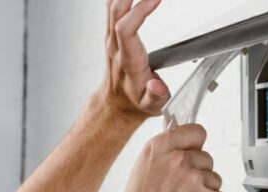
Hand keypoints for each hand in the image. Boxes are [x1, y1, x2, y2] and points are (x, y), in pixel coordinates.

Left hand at [99, 0, 168, 120]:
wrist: (118, 104)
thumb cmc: (136, 102)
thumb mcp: (152, 107)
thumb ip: (156, 96)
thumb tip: (157, 85)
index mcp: (128, 61)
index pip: (126, 29)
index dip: (139, 11)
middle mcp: (116, 47)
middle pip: (116, 11)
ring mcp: (111, 39)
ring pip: (112, 6)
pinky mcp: (111, 35)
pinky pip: (112, 8)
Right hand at [111, 124, 226, 191]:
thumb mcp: (144, 168)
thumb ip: (165, 149)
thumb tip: (176, 127)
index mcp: (160, 147)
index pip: (196, 131)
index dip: (195, 144)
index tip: (192, 151)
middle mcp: (179, 160)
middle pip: (207, 157)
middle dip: (198, 172)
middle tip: (178, 191)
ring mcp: (196, 179)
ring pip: (214, 178)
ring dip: (204, 191)